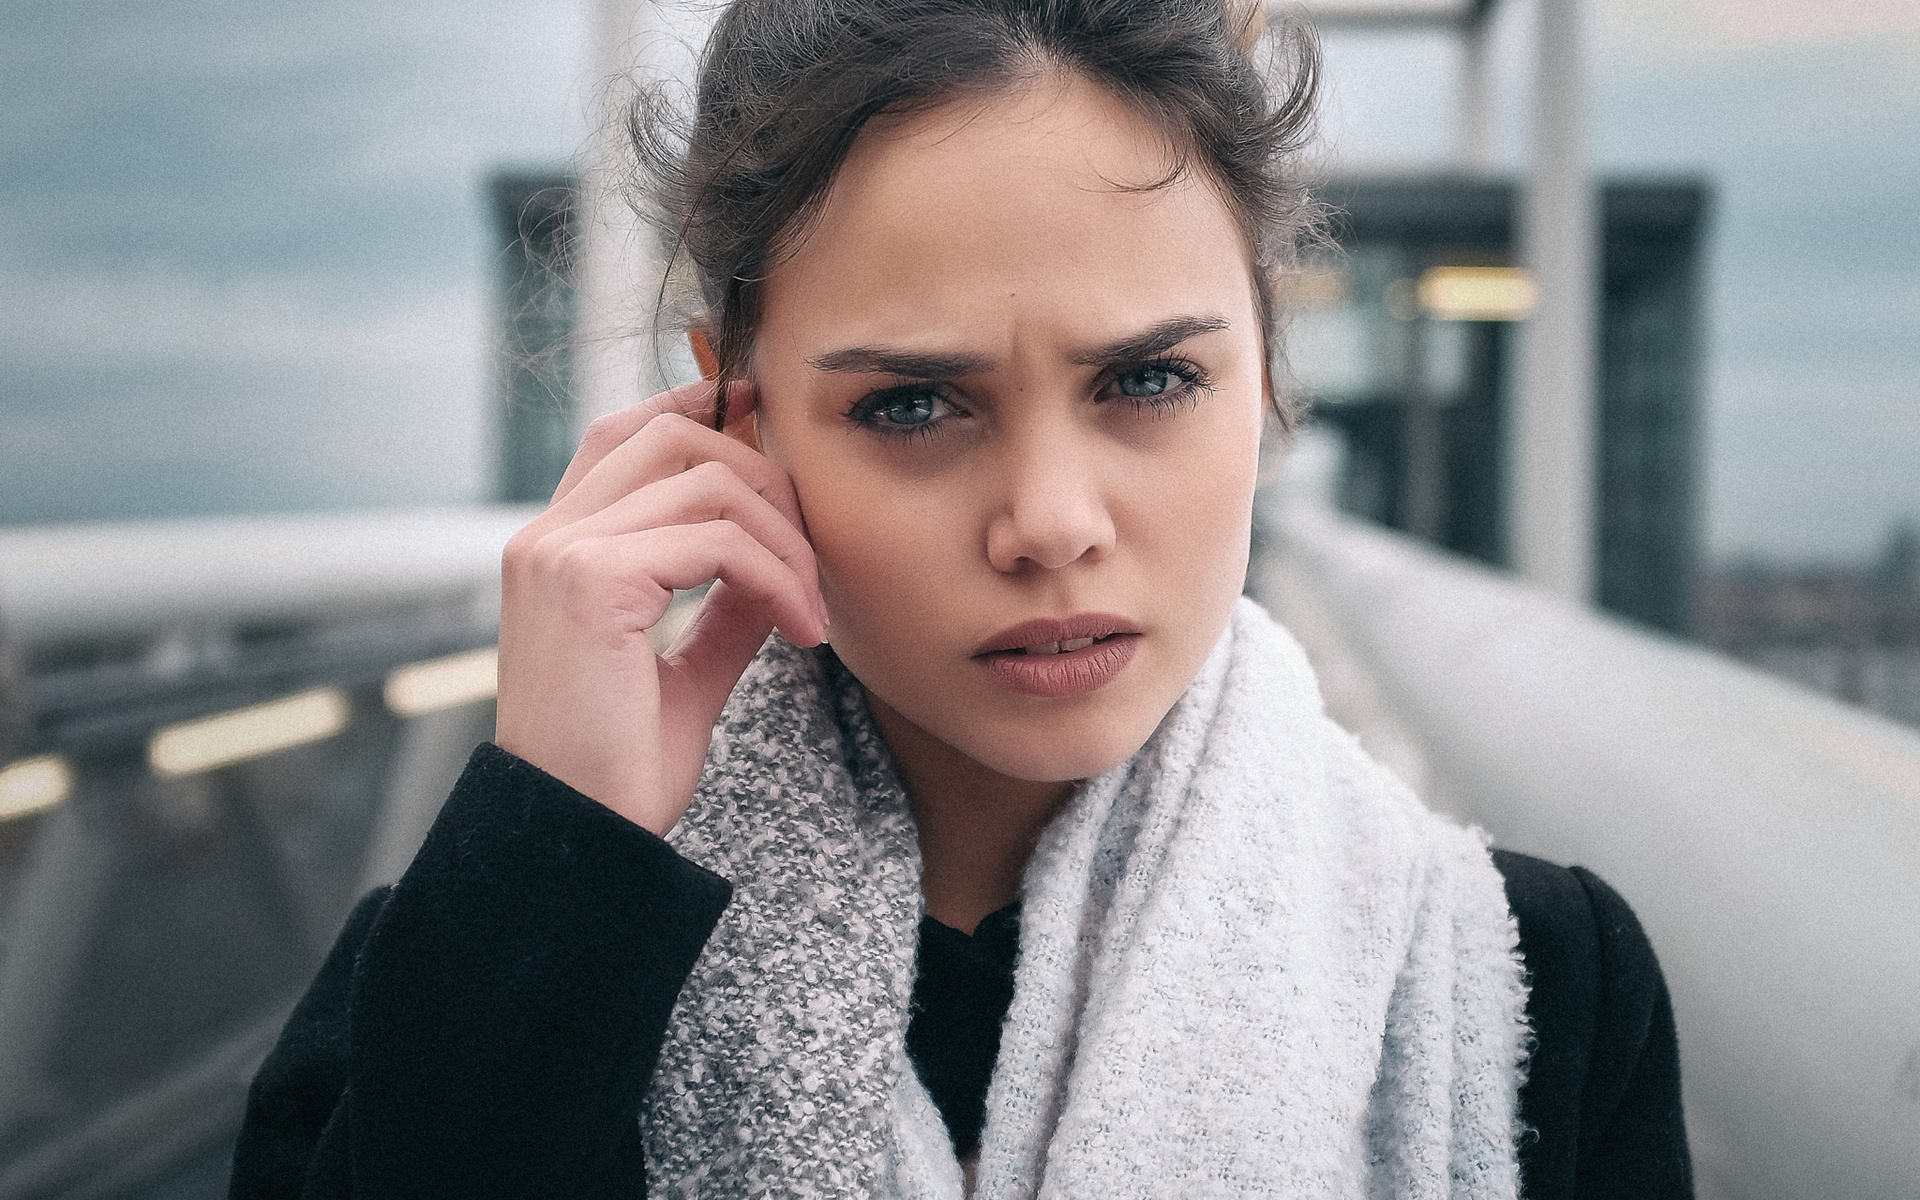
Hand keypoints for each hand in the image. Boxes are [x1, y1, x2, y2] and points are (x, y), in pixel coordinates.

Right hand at [494, 380, 826, 834]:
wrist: (580, 835)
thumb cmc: (619, 770)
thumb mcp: (683, 675)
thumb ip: (722, 612)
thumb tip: (774, 569)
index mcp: (555, 550)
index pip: (622, 435)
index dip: (696, 410)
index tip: (765, 420)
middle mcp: (546, 537)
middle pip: (671, 436)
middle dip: (763, 476)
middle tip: (812, 551)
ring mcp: (563, 552)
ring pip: (707, 481)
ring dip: (785, 538)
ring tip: (811, 606)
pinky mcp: (592, 581)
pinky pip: (718, 542)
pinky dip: (779, 578)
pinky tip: (802, 628)